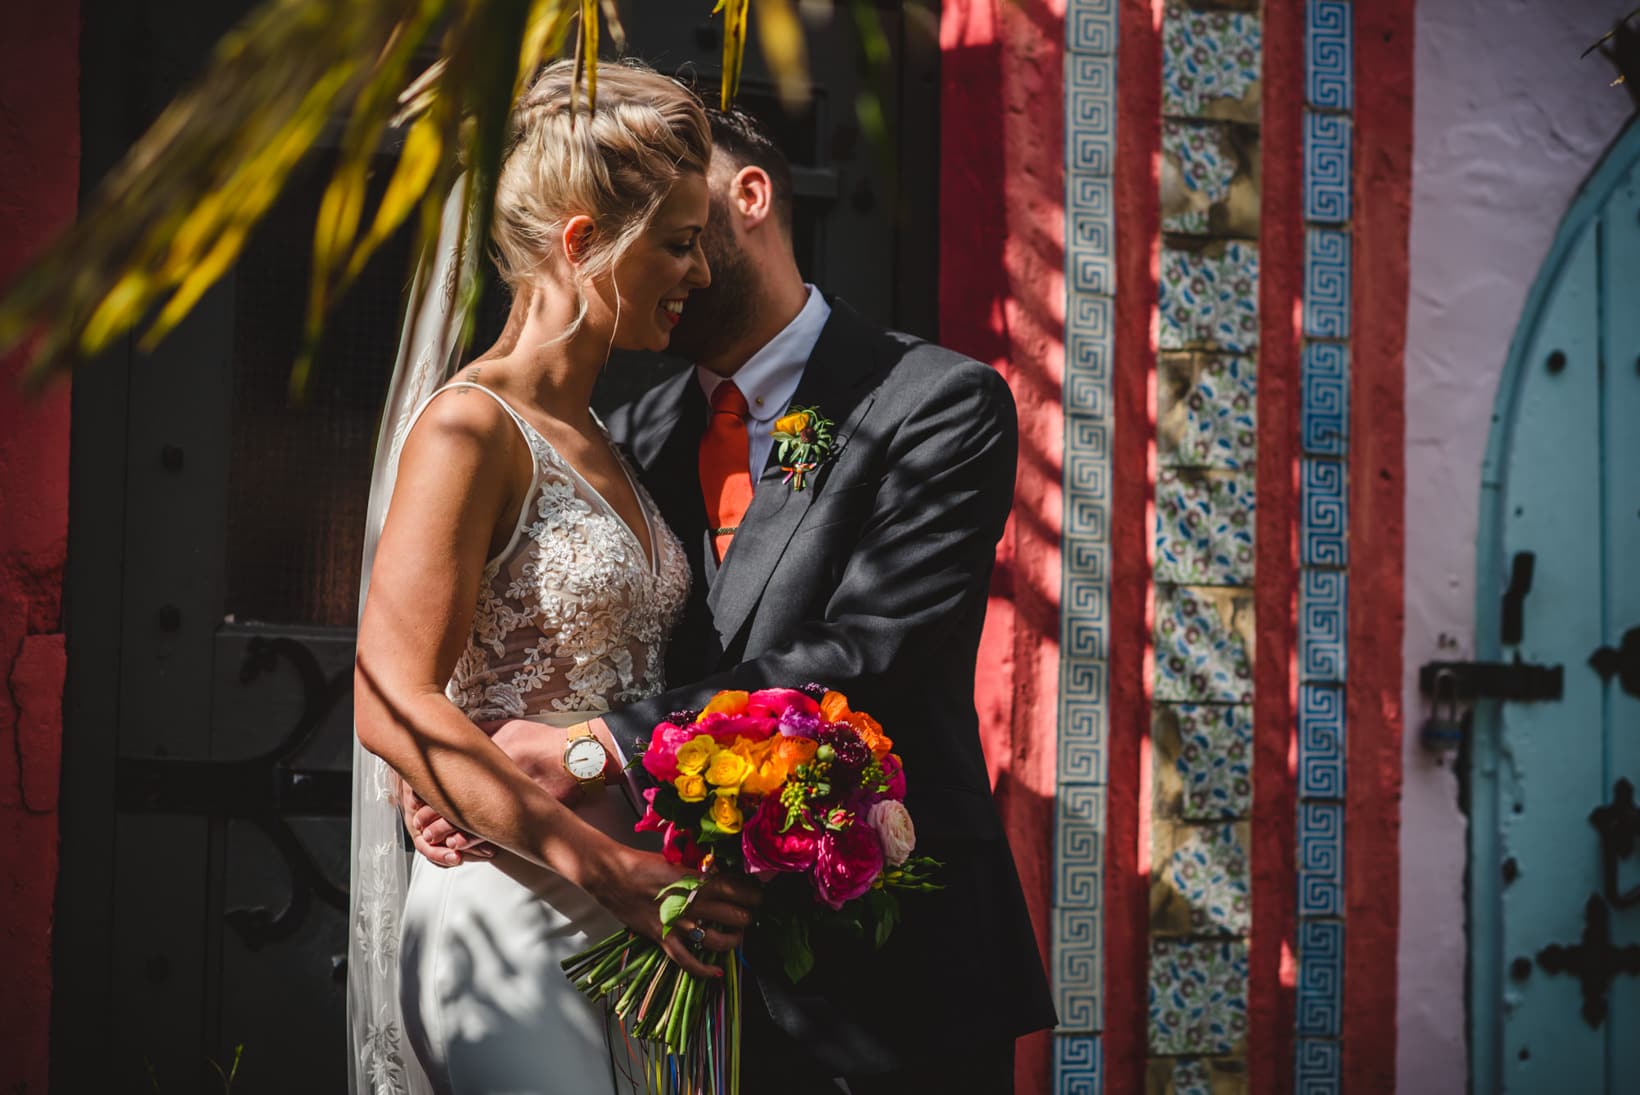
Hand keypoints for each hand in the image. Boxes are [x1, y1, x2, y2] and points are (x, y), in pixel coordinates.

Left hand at [403, 719, 618, 865]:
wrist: (578, 756)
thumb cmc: (542, 740)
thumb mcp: (511, 728)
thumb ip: (484, 732)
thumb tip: (461, 729)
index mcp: (482, 758)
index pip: (445, 777)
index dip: (427, 792)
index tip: (417, 800)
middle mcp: (488, 780)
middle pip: (449, 801)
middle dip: (431, 816)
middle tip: (420, 824)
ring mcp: (503, 799)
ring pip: (464, 820)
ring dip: (446, 831)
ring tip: (433, 838)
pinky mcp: (517, 816)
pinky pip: (488, 832)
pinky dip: (471, 840)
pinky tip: (459, 846)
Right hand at [593, 849, 763, 979]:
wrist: (612, 875)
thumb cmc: (643, 864)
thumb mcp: (677, 862)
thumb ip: (701, 873)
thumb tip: (722, 877)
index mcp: (699, 881)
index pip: (738, 890)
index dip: (754, 895)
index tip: (760, 895)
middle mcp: (694, 904)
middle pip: (736, 915)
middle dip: (749, 917)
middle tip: (751, 915)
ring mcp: (679, 924)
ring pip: (719, 940)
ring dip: (734, 940)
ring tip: (738, 935)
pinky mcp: (664, 939)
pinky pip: (688, 961)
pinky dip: (705, 970)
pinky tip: (718, 972)